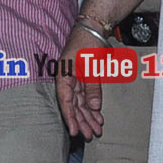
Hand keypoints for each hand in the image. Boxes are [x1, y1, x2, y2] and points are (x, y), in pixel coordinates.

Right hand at [57, 25, 104, 139]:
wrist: (93, 27)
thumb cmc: (87, 41)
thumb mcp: (90, 64)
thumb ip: (92, 85)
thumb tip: (94, 106)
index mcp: (63, 74)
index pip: (65, 100)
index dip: (70, 116)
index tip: (74, 131)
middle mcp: (68, 79)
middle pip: (73, 105)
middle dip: (82, 121)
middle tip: (89, 135)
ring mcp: (76, 79)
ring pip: (81, 103)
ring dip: (89, 117)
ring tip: (96, 130)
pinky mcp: (84, 78)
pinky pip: (87, 96)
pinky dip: (93, 107)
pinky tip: (98, 117)